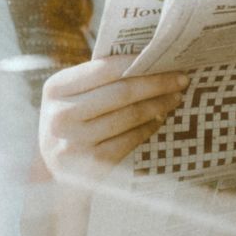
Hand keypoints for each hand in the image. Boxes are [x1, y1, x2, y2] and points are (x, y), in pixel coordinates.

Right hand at [38, 54, 187, 184]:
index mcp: (55, 89)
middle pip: (121, 92)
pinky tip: (159, 120)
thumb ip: (97, 81)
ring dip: (158, 105)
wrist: (55, 177)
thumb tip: (146, 60)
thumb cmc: (71, 125)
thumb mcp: (71, 99)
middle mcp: (61, 115)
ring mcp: (75, 142)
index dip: (137, 62)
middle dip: (156, 83)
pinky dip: (148, 128)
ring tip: (175, 97)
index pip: (104, 68)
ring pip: (129, 116)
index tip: (164, 58)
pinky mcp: (91, 165)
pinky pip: (130, 140)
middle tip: (181, 79)